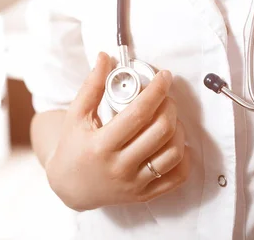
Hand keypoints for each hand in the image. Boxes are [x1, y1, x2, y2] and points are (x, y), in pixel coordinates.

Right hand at [45, 53, 189, 210]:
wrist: (70, 187)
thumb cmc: (73, 147)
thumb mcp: (76, 115)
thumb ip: (92, 86)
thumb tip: (105, 57)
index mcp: (101, 146)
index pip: (139, 114)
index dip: (156, 91)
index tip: (164, 76)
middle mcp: (120, 167)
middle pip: (161, 132)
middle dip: (170, 107)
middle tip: (165, 97)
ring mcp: (134, 184)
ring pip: (173, 153)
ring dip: (178, 129)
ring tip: (169, 118)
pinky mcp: (144, 195)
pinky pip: (177, 177)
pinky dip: (184, 157)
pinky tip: (174, 141)